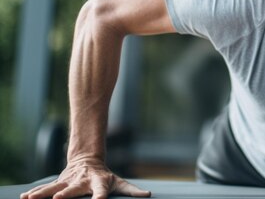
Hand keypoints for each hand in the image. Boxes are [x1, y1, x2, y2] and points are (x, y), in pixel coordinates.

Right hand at [20, 157, 150, 198]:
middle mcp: (82, 182)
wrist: (87, 160)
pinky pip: (45, 188)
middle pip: (74, 188)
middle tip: (59, 198)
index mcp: (99, 182)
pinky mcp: (58, 182)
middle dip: (66, 193)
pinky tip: (25, 197)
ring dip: (44, 193)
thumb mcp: (119, 182)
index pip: (101, 190)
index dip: (100, 196)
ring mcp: (69, 181)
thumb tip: (148, 195)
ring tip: (33, 198)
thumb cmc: (105, 177)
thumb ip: (132, 190)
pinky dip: (35, 193)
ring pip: (55, 187)